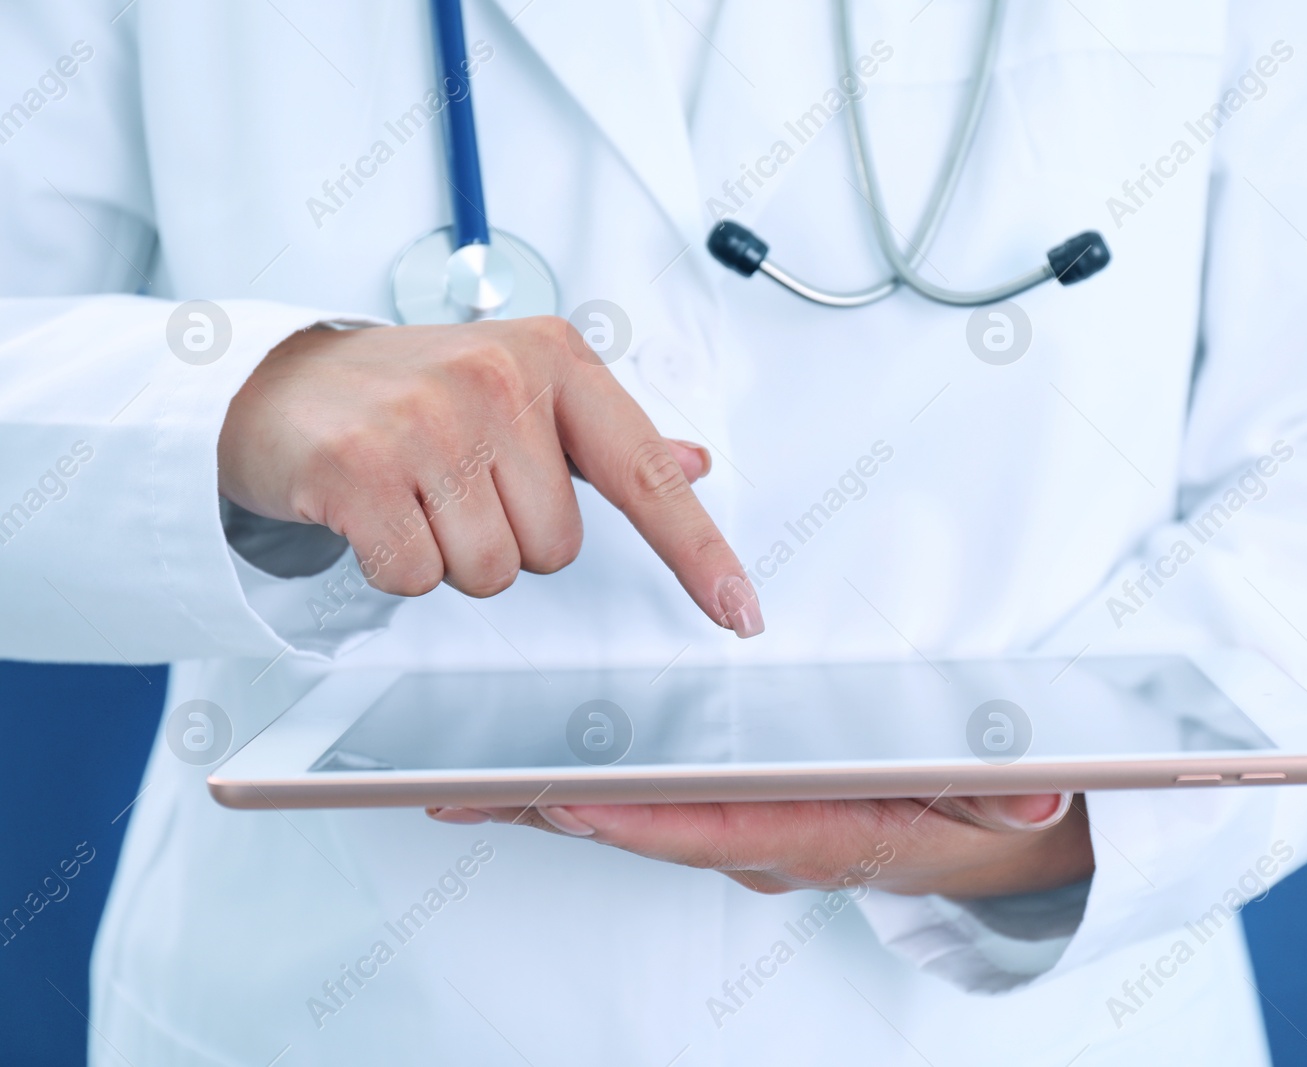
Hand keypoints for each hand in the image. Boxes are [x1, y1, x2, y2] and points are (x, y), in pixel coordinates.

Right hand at [218, 318, 762, 635]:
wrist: (283, 383)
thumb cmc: (416, 393)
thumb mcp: (524, 393)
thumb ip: (611, 438)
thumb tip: (697, 462)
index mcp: (556, 358)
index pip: (647, 473)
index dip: (699, 551)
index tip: (741, 611)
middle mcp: (499, 378)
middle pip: (557, 548)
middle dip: (510, 540)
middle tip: (457, 487)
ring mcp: (428, 418)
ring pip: (493, 571)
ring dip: (453, 556)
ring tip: (416, 495)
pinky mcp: (360, 465)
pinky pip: (418, 578)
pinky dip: (397, 565)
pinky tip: (375, 509)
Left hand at [427, 794, 1092, 898]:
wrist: (982, 832)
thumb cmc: (974, 807)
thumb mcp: (1002, 799)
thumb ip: (1010, 794)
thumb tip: (1036, 794)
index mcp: (820, 835)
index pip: (719, 829)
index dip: (642, 820)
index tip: (571, 803)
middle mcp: (764, 841)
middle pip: (645, 825)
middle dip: (554, 810)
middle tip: (459, 791)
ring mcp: (743, 831)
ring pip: (633, 814)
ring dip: (548, 799)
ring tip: (457, 781)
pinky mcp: (734, 813)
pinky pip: (648, 800)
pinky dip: (586, 784)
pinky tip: (528, 767)